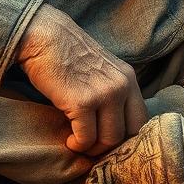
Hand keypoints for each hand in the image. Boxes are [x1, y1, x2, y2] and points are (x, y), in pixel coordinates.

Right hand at [16, 2, 147, 156]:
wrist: (42, 35)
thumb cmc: (66, 54)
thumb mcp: (101, 70)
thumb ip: (113, 92)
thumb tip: (115, 130)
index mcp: (128, 78)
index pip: (141, 121)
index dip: (126, 138)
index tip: (107, 142)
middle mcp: (122, 85)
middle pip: (127, 134)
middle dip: (108, 147)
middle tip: (91, 145)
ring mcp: (104, 93)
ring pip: (108, 140)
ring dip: (92, 148)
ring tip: (78, 141)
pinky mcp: (82, 102)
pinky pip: (86, 138)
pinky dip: (77, 144)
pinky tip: (69, 139)